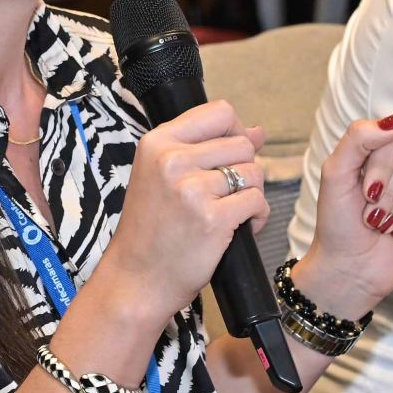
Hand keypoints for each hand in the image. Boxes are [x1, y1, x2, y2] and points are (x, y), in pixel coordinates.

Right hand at [90, 100, 267, 323]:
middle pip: (242, 144)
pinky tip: (237, 229)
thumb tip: (257, 131)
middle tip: (224, 196)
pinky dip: (257, 217)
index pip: (219, 112)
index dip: (234, 133)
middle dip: (243, 170)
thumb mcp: (164, 177)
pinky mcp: (213, 219)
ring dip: (251, 194)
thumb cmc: (151, 230)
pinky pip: (257, 202)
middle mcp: (172, 160)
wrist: (135, 279)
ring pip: (253, 172)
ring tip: (229, 213)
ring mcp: (192, 189)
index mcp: (157, 142)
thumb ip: (208, 149)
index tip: (226, 158)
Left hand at [292, 112, 392, 320]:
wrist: (349, 266)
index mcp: (374, 149)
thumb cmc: (337, 221)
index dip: (380, 167)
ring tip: (383, 221)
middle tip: (371, 212)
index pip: (392, 136)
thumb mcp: (334, 174)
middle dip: (388, 191)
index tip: (364, 192)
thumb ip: (357, 139)